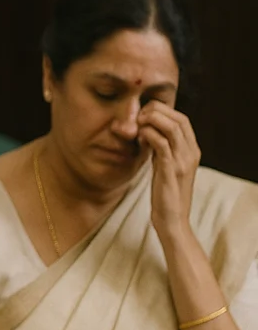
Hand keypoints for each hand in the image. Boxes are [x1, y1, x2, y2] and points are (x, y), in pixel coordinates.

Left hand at [139, 101, 199, 242]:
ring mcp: (183, 161)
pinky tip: (139, 138)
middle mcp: (191, 153)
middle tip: (137, 116)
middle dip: (156, 111)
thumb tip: (147, 131)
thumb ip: (161, 149)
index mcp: (192, 150)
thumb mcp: (165, 165)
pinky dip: (149, 135)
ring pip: (172, 127)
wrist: (172, 219)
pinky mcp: (170, 170)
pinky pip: (162, 144)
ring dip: (151, 120)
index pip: (183, 119)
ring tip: (137, 124)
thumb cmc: (165, 192)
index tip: (144, 114)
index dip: (163, 111)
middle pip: (179, 119)